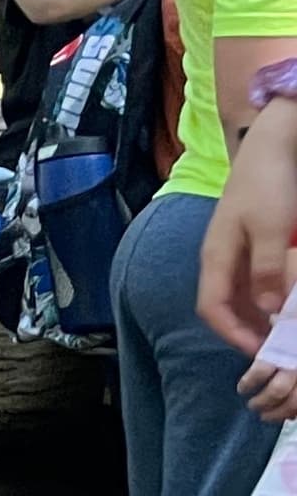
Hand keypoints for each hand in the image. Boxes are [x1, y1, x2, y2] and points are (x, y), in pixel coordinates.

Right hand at [202, 103, 296, 370]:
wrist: (272, 144)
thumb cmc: (267, 184)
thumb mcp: (271, 228)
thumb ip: (267, 269)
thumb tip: (267, 309)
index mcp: (216, 257)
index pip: (211, 309)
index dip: (232, 334)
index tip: (258, 351)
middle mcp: (220, 259)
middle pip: (222, 307)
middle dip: (244, 332)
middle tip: (272, 348)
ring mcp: (233, 251)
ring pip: (238, 296)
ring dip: (255, 317)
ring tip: (279, 329)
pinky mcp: (249, 243)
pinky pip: (251, 281)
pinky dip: (265, 298)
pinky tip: (283, 301)